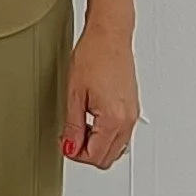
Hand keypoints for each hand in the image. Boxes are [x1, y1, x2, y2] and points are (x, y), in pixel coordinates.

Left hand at [62, 22, 140, 169]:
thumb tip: (70, 147)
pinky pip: (121, 134)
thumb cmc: (94, 57)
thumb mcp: (74, 94)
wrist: (109, 37)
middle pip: (108, 158)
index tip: (63, 142)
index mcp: (114, 119)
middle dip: (86, 152)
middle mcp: (128, 120)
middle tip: (69, 136)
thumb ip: (73, 126)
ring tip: (79, 126)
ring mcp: (132, 115)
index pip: (95, 156)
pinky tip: (91, 120)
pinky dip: (105, 134)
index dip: (74, 153)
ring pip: (116, 148)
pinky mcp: (132, 109)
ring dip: (96, 144)